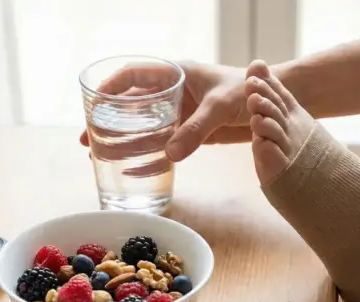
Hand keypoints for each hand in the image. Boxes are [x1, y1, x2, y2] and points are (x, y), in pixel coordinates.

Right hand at [79, 60, 251, 161]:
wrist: (272, 108)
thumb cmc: (250, 92)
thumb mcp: (221, 107)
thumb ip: (197, 130)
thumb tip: (170, 155)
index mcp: (177, 73)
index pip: (135, 75)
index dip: (111, 87)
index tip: (93, 105)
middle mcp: (174, 92)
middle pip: (132, 106)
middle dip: (109, 122)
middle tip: (87, 141)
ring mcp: (180, 113)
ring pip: (145, 128)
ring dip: (124, 142)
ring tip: (100, 157)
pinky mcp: (191, 131)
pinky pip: (164, 144)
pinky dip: (150, 156)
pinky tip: (135, 170)